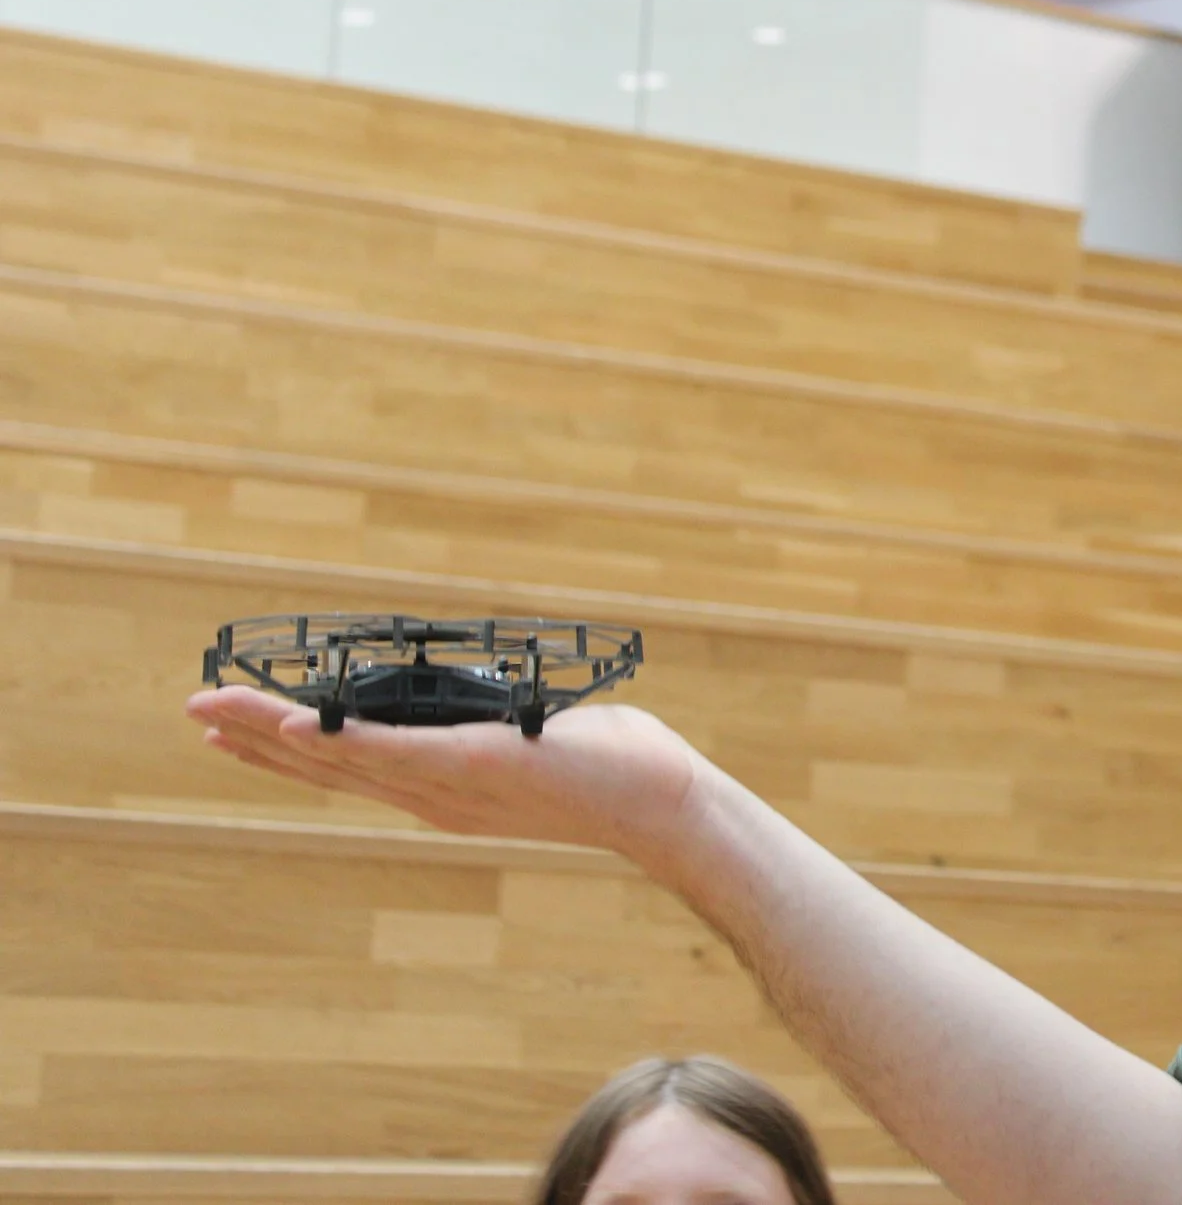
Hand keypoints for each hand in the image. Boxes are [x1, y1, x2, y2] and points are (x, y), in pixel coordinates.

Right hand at [185, 688, 707, 862]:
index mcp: (444, 790)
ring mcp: (450, 784)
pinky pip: (393, 753)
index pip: (350, 769)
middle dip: (255, 740)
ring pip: (342, 759)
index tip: (236, 731)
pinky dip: (340, 741)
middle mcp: (434, 796)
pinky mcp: (476, 764)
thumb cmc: (618, 768)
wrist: (663, 802)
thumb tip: (509, 703)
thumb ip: (510, 725)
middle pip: (325, 768)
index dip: (288, 751)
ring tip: (215, 710)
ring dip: (273, 734)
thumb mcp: (543, 741)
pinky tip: (292, 727)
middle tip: (194, 712)